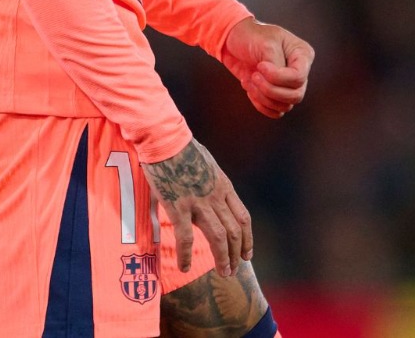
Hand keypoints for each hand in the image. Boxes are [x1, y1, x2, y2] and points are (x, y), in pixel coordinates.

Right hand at [143, 138, 251, 276]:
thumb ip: (211, 180)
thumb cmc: (182, 148)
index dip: (248, 239)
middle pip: (234, 232)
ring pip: (218, 238)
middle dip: (236, 254)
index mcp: (224, 186)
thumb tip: (210, 187)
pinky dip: (186, 255)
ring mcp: (199, 202)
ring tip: (223, 273)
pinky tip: (184, 267)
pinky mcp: (179, 206)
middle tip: (234, 270)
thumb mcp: (207, 163)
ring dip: (222, 258)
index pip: (243, 218)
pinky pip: (186, 237)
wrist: (166, 139)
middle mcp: (216, 197)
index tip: (247, 254)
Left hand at [221, 17, 314, 117]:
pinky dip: (261, 105)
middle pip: (295, 95)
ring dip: (263, 97)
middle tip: (254, 75)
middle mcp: (299, 71)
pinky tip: (249, 89)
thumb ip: (277, 63)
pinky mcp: (274, 94)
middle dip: (270, 90)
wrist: (232, 40)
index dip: (278, 77)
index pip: (299, 77)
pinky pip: (275, 112)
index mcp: (302, 54)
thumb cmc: (251, 35)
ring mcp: (287, 84)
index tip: (260, 65)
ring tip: (249, 80)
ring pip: (285, 106)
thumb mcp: (266, 43)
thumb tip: (279, 81)